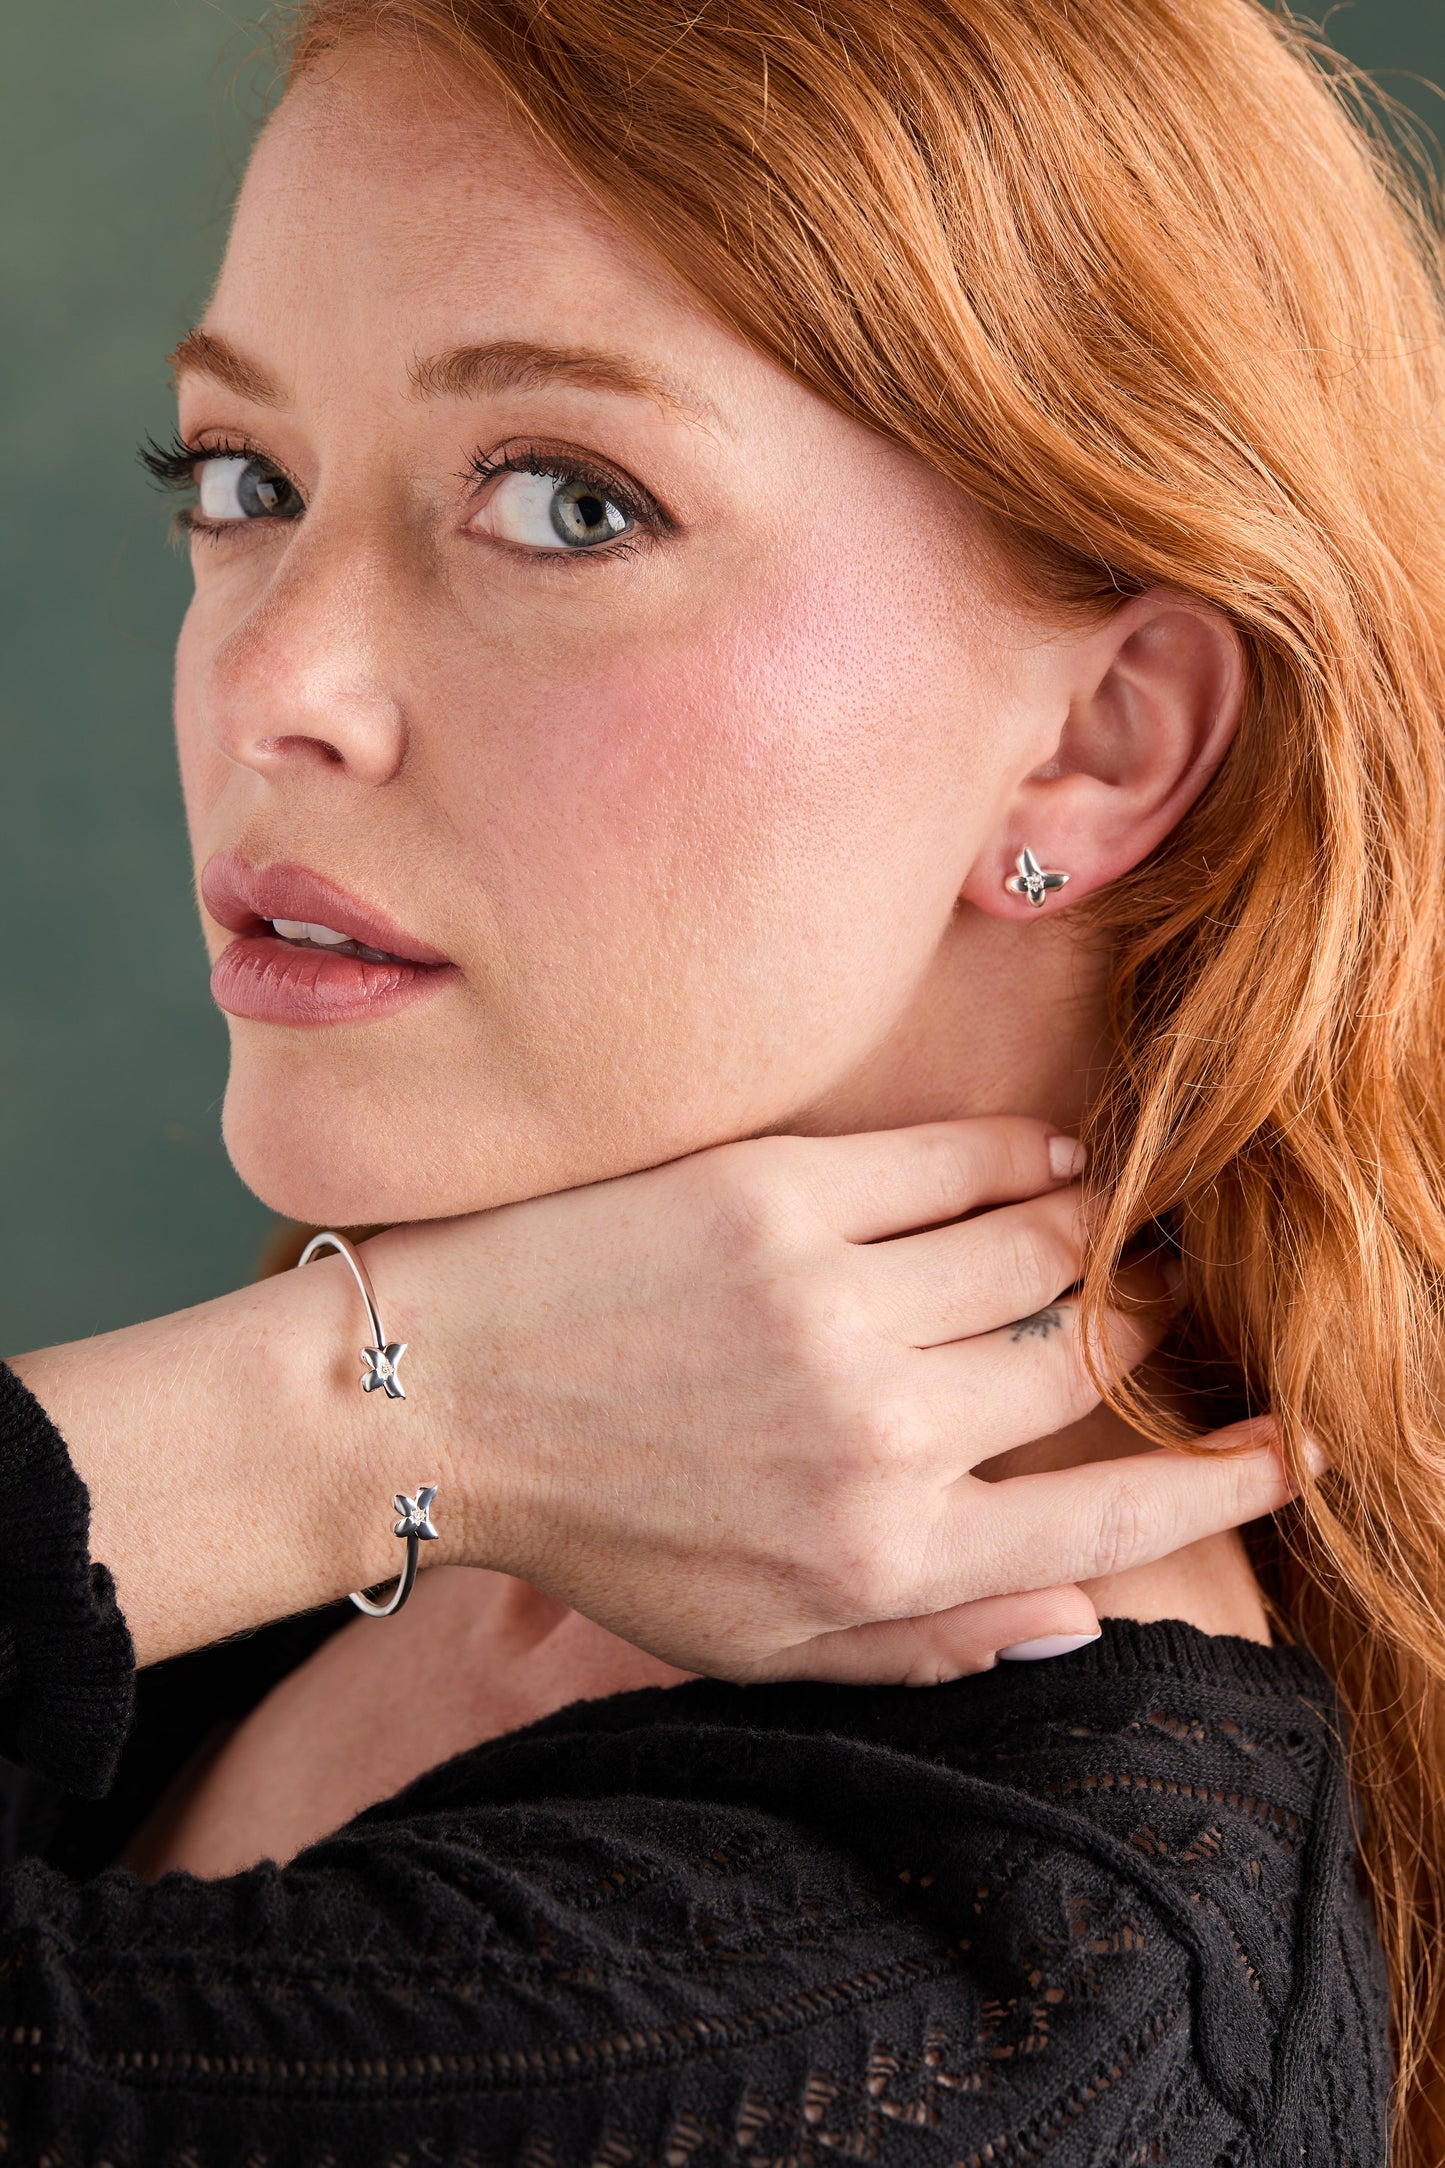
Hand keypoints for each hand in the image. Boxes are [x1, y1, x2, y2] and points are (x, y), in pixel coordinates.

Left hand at [370, 1117, 1295, 1682]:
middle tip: (1163, 1299)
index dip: (1219, 1483)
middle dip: (1152, 1325)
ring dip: (1098, 1228)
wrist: (438, 1403)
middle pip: (1088, 1355)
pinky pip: (960, 1157)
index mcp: (883, 1557)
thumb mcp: (760, 1645)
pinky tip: (1043, 1154)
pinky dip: (1026, 1153)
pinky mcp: (778, 1195)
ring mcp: (832, 1304)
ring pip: (1043, 1243)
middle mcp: (879, 1432)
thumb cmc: (604, 1530)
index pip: (1109, 1520)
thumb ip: (929, 1645)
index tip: (1281, 1450)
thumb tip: (1084, 1617)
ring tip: (1104, 1220)